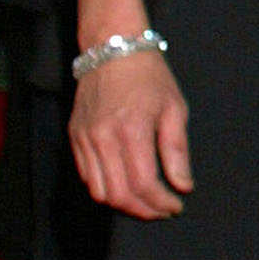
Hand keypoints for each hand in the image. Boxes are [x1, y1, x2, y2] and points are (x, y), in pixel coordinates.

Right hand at [71, 49, 192, 218]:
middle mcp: (103, 137)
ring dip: (124, 205)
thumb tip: (182, 186)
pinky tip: (126, 187)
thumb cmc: (148, 76)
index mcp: (132, 129)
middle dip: (144, 210)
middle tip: (162, 210)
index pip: (144, 184)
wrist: (113, 49)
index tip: (175, 205)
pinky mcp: (75, 137)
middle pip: (120, 194)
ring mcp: (85, 138)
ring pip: (100, 191)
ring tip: (145, 203)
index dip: (161, 202)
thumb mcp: (174, 108)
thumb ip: (177, 151)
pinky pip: (87, 176)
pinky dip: (106, 189)